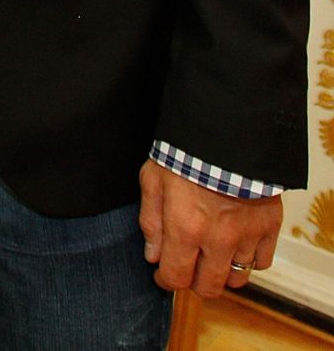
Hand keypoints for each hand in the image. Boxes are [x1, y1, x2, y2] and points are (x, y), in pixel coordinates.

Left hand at [139, 158, 281, 296]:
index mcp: (185, 228)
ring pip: (236, 278)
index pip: (175, 277)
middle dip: (193, 282)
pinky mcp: (269, 227)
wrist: (226, 132)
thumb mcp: (152, 180)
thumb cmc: (183, 152)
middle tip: (188, 267)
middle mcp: (217, 239)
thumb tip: (153, 256)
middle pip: (208, 286)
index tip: (163, 274)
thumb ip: (150, 221)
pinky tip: (236, 245)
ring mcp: (247, 235)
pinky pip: (262, 262)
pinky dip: (249, 260)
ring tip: (211, 256)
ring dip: (221, 272)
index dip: (165, 280)